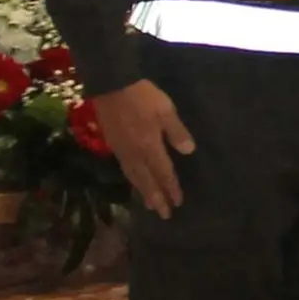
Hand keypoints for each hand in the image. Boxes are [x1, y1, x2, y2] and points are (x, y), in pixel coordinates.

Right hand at [91, 79, 196, 217]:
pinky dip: (131, 181)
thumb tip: (188, 151)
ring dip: (143, 193)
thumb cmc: (143, 96)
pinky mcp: (113, 145)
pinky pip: (124, 170)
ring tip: (151, 206)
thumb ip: (177, 131)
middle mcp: (135, 154)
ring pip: (134, 178)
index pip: (164, 173)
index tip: (178, 203)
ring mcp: (122, 151)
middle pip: (147, 181)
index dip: (171, 188)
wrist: (111, 85)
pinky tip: (134, 182)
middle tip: (164, 214)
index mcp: (150, 146)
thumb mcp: (166, 110)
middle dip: (157, 198)